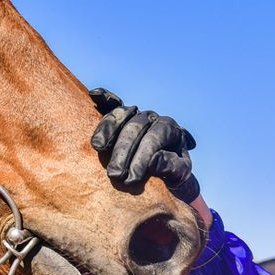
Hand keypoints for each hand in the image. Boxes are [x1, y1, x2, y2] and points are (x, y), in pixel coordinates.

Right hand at [88, 87, 199, 202]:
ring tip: (98, 147)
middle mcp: (153, 118)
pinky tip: (94, 94)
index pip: (154, 139)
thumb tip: (153, 160)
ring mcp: (136, 114)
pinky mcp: (121, 115)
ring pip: (121, 113)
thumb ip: (170, 167)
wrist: (166, 175)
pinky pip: (112, 103)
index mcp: (170, 129)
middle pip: (134, 127)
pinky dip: (104, 97)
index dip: (142, 158)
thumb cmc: (173, 175)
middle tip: (115, 174)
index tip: (132, 179)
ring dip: (107, 129)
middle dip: (122, 152)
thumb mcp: (179, 175)